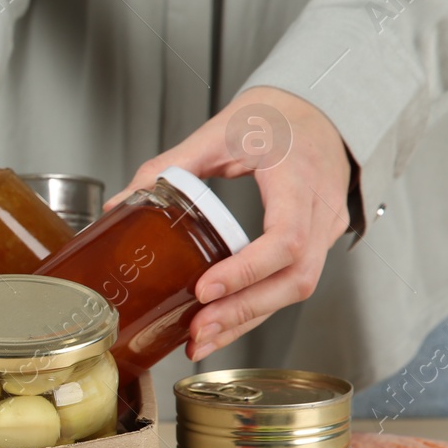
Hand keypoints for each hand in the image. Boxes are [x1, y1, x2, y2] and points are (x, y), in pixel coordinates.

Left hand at [108, 86, 353, 361]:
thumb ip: (169, 166)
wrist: (320, 107)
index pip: (286, 237)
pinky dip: (257, 306)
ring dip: (248, 319)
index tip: (205, 289)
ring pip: (296, 288)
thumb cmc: (277, 114)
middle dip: (243, 310)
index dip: (246, 270)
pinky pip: (292, 282)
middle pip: (295, 278)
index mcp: (299, 177)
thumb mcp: (220, 131)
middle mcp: (321, 209)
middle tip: (198, 330)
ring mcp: (326, 228)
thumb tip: (121, 203)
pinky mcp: (319, 241)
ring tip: (202, 339)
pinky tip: (223, 324)